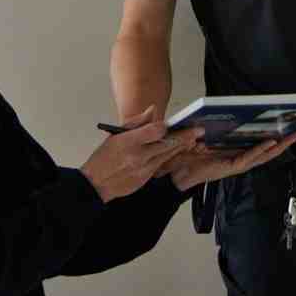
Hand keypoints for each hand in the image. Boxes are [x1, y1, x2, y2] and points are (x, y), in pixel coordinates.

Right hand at [81, 107, 201, 202]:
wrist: (96, 184)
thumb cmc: (104, 157)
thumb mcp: (115, 135)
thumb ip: (137, 122)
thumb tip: (153, 110)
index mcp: (129, 142)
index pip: (155, 130)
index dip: (166, 126)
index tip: (173, 123)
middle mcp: (138, 156)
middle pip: (167, 143)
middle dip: (185, 136)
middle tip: (199, 130)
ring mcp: (144, 169)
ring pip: (168, 155)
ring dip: (182, 147)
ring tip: (194, 139)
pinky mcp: (146, 179)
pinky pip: (163, 165)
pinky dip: (171, 157)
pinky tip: (179, 150)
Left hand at [167, 130, 295, 191]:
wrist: (174, 172)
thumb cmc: (186, 155)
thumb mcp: (201, 136)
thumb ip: (211, 127)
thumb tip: (220, 111)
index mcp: (235, 152)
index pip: (259, 144)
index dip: (275, 137)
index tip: (287, 126)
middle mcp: (239, 159)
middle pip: (268, 151)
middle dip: (285, 142)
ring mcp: (237, 164)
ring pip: (264, 155)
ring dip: (280, 146)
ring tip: (294, 135)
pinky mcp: (231, 167)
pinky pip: (250, 157)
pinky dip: (261, 150)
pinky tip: (272, 141)